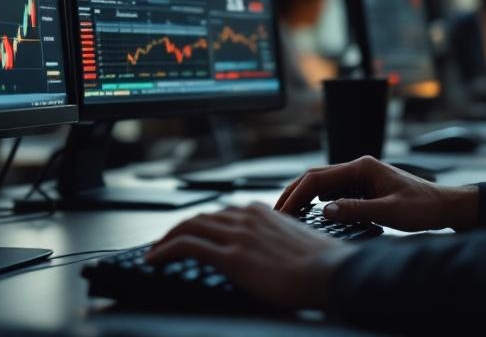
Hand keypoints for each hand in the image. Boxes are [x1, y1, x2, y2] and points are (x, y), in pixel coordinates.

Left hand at [146, 203, 357, 309]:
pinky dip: (164, 251)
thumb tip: (266, 255)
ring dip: (165, 240)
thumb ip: (274, 240)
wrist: (332, 273)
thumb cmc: (322, 265)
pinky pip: (187, 247)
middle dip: (177, 230)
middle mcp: (245, 217)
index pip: (220, 213)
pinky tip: (153, 260)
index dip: (199, 224)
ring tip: (153, 253)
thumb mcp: (294, 242)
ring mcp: (237, 235)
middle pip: (199, 218)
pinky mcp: (231, 255)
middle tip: (164, 243)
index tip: (189, 234)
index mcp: (261, 212)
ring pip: (188, 228)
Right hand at [275, 156, 478, 231]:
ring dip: (303, 199)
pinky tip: (309, 217)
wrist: (445, 207)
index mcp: (362, 167)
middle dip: (293, 194)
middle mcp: (357, 168)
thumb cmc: (424, 207)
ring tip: (287, 217)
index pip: (317, 177)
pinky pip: (333, 194)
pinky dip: (317, 204)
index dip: (297, 194)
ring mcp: (359, 178)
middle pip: (314, 178)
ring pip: (321, 186)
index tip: (283, 211)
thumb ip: (357, 210)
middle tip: (276, 214)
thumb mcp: (391, 212)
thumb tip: (326, 211)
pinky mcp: (363, 189)